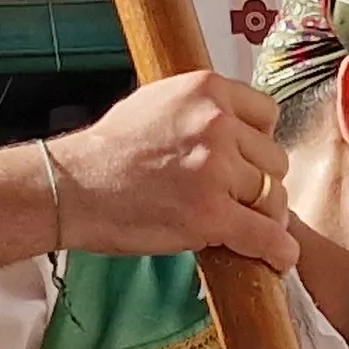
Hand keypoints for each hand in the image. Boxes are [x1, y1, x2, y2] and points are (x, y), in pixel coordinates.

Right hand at [42, 73, 298, 269]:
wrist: (71, 187)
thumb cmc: (106, 152)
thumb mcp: (157, 102)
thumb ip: (201, 110)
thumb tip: (236, 127)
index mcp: (207, 90)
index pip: (267, 115)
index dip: (257, 144)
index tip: (243, 161)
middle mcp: (217, 123)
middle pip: (275, 159)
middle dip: (257, 182)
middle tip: (229, 198)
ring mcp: (216, 168)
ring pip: (274, 197)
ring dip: (261, 216)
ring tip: (236, 226)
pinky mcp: (211, 213)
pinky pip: (266, 236)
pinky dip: (277, 252)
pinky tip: (277, 259)